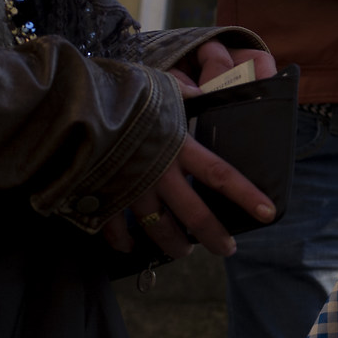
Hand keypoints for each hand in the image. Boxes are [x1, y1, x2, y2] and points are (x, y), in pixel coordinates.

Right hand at [103, 39, 281, 258]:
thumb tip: (199, 90)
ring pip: (160, 229)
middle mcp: (159, 174)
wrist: (69, 110)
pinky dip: (125, 242)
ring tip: (183, 252)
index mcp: (177, 146)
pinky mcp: (102, 200)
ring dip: (174, 245)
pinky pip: (116, 231)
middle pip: (195, 214)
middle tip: (228, 249)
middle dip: (214, 236)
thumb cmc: (117, 93)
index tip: (268, 213)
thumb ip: (181, 92)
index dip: (247, 195)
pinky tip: (132, 248)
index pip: (221, 175)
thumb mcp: (156, 85)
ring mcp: (130, 191)